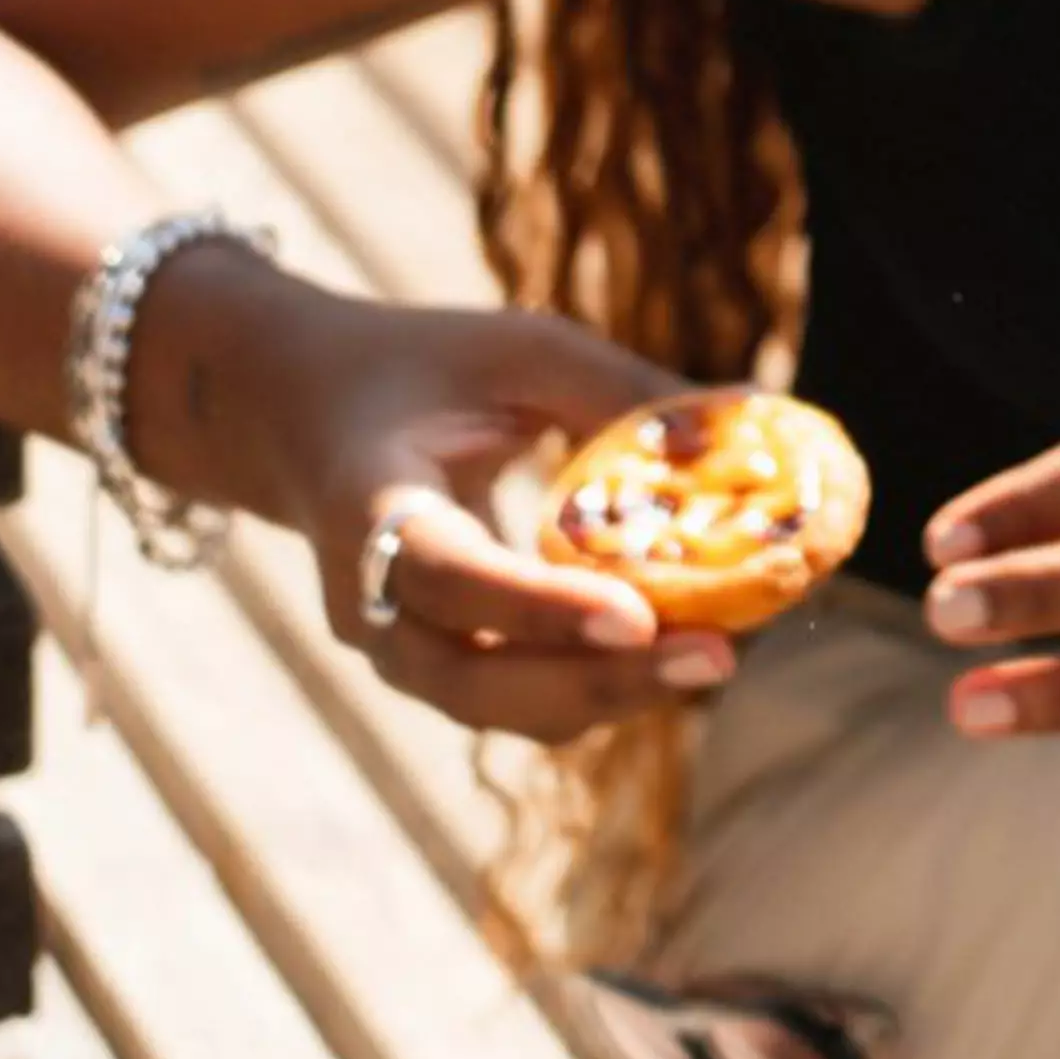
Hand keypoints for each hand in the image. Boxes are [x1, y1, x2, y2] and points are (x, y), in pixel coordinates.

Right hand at [199, 283, 727, 745]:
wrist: (312, 418)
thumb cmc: (427, 368)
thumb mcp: (515, 351)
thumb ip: (617, 388)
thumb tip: (746, 417)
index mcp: (367, 512)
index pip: (452, 578)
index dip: (541, 607)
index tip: (636, 616)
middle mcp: (370, 605)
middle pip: (477, 679)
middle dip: (601, 680)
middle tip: (718, 656)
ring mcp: (397, 652)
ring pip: (502, 707)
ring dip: (609, 692)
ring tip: (717, 652)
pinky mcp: (437, 667)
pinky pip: (516, 697)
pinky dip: (594, 683)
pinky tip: (677, 647)